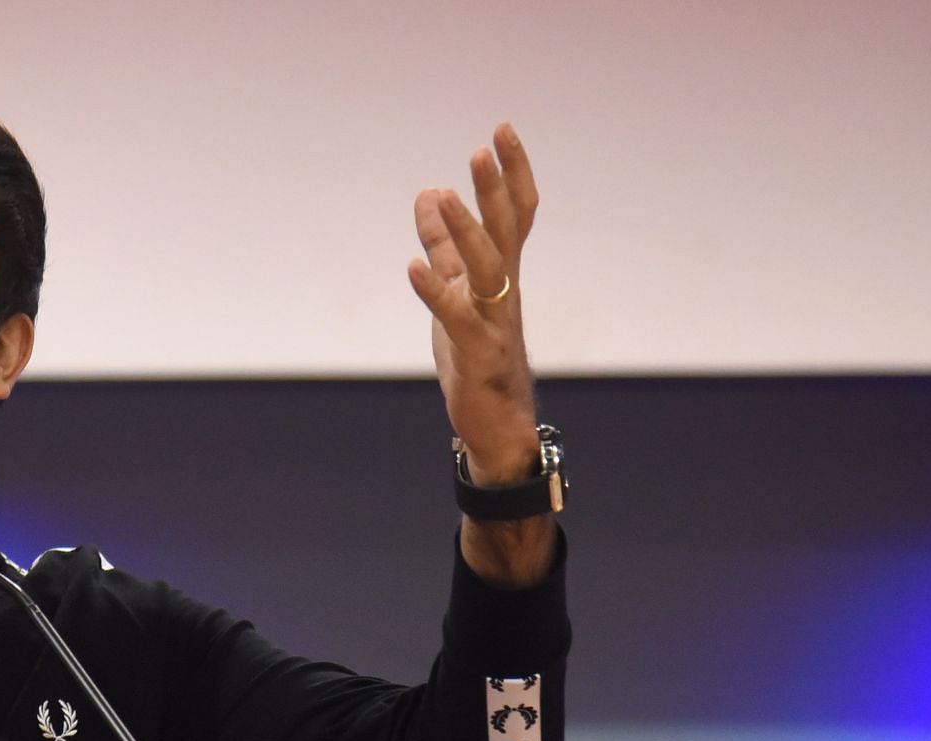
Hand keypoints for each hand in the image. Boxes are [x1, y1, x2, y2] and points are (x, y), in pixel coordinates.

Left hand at [407, 123, 540, 484]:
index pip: (517, 214)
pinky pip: (456, 317)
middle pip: (506, 231)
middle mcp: (505, 291)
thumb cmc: (476, 352)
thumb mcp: (455, 288)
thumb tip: (429, 191)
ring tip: (443, 195)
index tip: (502, 131)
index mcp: (503, 273)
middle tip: (484, 147)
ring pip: (486, 268)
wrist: (495, 421)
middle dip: (496, 188)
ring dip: (464, 230)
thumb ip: (442, 244)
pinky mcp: (476, 352)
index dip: (512, 173)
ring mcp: (494, 320)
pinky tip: (413, 268)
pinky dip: (435, 292)